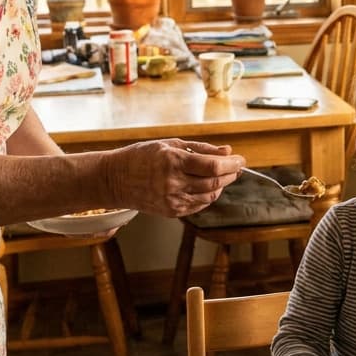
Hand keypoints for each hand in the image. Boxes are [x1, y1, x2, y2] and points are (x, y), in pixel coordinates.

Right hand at [102, 138, 243, 217]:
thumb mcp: (170, 144)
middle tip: (237, 166)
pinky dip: (209, 196)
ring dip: (221, 185)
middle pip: (214, 182)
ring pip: (209, 196)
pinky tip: (209, 187)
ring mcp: (172, 200)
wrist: (115, 180)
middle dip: (230, 174)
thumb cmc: (141, 157)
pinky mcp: (171, 212)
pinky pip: (199, 205)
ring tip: (223, 175)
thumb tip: (226, 151)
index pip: (212, 166)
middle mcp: (173, 183)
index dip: (231, 163)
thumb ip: (200, 148)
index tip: (241, 159)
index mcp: (172, 162)